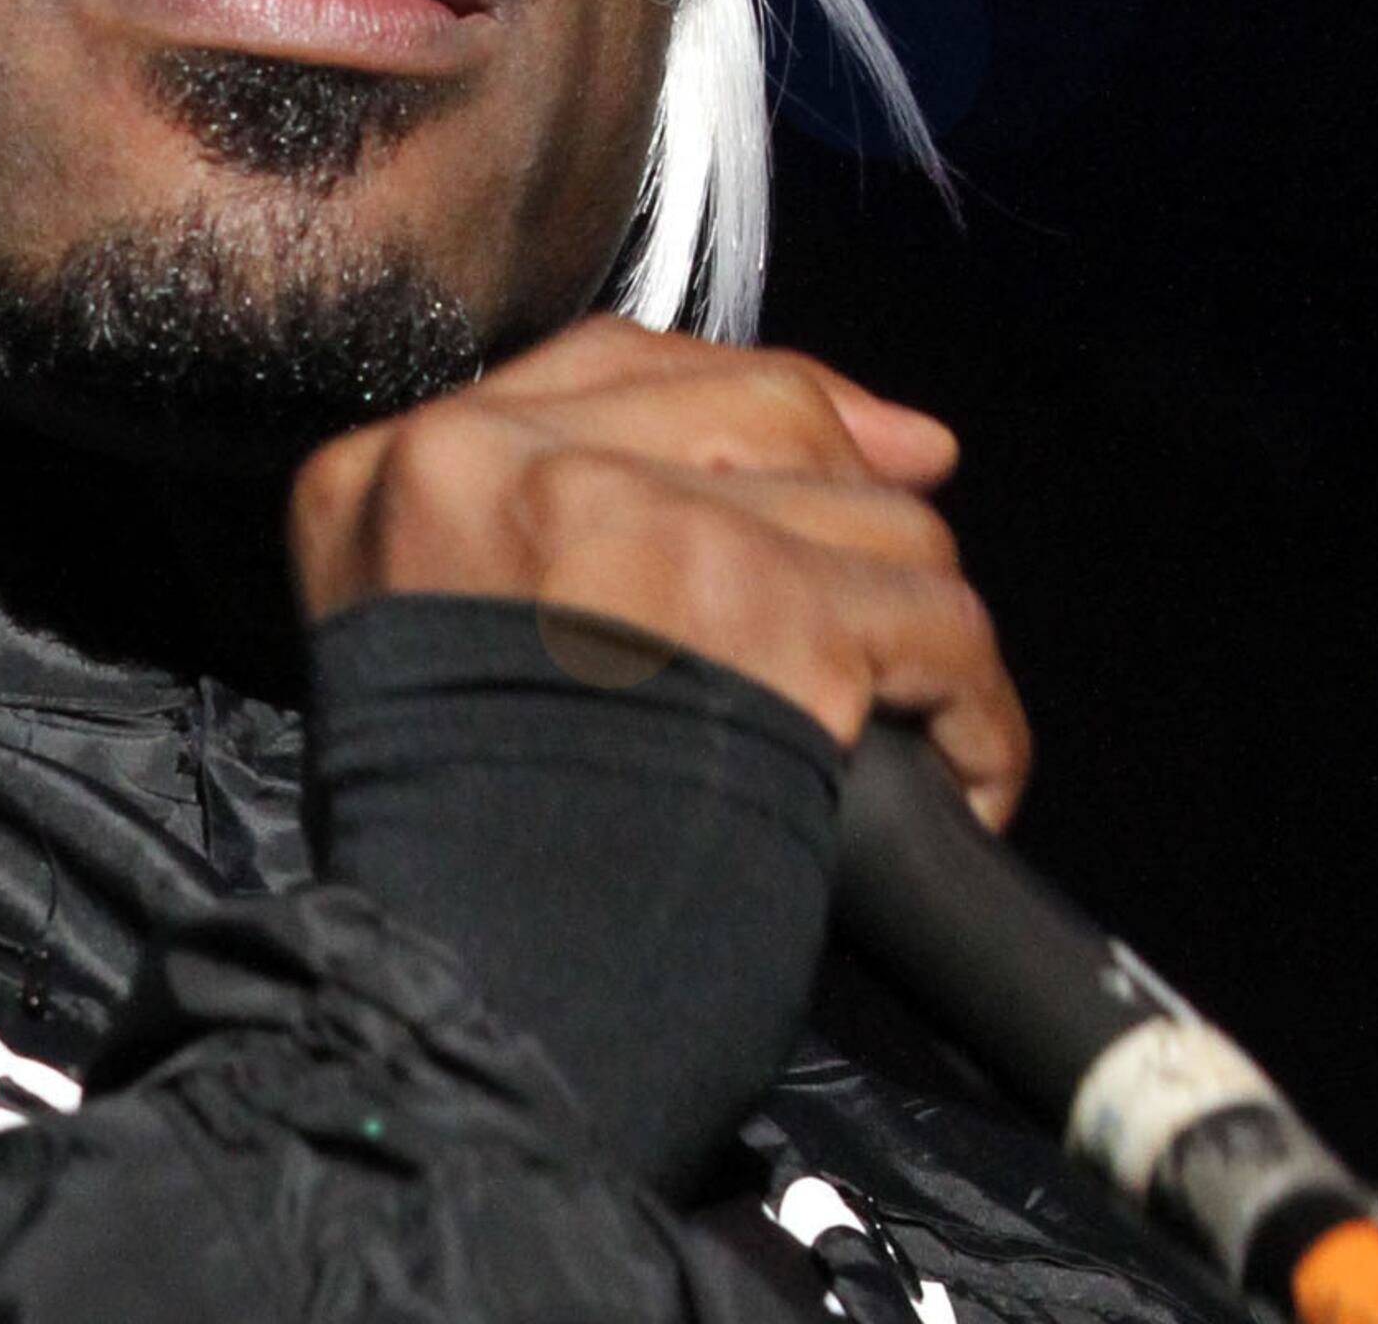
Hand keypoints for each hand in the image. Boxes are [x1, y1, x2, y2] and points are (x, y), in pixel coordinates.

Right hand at [290, 316, 1029, 827]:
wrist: (459, 1012)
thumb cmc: (468, 872)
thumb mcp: (438, 658)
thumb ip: (556, 539)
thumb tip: (834, 452)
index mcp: (401, 477)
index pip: (614, 365)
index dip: (761, 399)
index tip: (869, 445)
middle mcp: (503, 468)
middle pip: (763, 413)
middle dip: (860, 510)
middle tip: (903, 610)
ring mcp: (633, 524)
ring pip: (867, 520)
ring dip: (914, 640)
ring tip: (908, 735)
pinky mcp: (759, 607)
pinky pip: (935, 621)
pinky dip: (976, 716)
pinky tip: (963, 778)